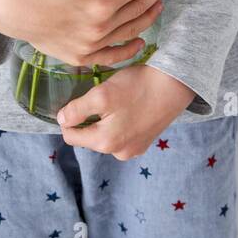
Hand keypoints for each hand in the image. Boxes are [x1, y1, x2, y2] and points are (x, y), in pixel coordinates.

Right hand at [0, 0, 168, 69]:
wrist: (14, 11)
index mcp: (99, 4)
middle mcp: (100, 29)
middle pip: (136, 9)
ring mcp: (92, 47)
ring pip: (130, 32)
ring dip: (148, 18)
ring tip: (158, 5)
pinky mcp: (82, 58)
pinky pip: (112, 57)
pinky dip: (129, 50)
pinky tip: (140, 41)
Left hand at [56, 63, 196, 158]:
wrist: (175, 84)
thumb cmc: (137, 87)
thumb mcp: (101, 94)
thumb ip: (77, 110)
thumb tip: (62, 121)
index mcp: (106, 143)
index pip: (71, 136)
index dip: (67, 118)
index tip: (74, 100)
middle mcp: (119, 153)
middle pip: (89, 136)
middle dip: (88, 118)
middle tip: (97, 95)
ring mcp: (134, 149)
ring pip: (106, 135)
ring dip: (104, 120)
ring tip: (115, 100)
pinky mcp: (145, 142)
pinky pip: (122, 134)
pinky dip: (120, 122)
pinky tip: (128, 106)